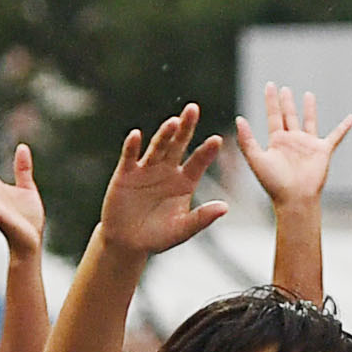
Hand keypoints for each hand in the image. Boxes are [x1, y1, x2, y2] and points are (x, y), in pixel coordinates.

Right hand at [95, 108, 228, 257]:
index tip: (217, 140)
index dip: (206, 151)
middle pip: (178, 145)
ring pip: (157, 147)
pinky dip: (132, 146)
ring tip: (173, 122)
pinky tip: (135, 135)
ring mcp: (146, 169)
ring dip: (164, 134)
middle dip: (186, 128)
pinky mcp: (126, 173)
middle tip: (193, 109)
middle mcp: (167, 170)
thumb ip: (202, 218)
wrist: (128, 242)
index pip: (198, 162)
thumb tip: (225, 207)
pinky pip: (130, 157)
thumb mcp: (182, 230)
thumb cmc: (158, 236)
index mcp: (185, 181)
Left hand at [233, 84, 351, 210]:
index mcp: (276, 142)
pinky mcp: (323, 151)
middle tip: (284, 89)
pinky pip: (336, 136)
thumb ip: (247, 140)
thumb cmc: (274, 183)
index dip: (271, 101)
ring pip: (309, 122)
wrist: (295, 198)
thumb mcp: (256, 159)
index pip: (273, 116)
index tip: (270, 85)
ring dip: (309, 109)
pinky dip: (344, 127)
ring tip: (308, 95)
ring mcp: (308, 145)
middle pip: (289, 116)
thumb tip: (239, 118)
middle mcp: (292, 141)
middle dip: (286, 102)